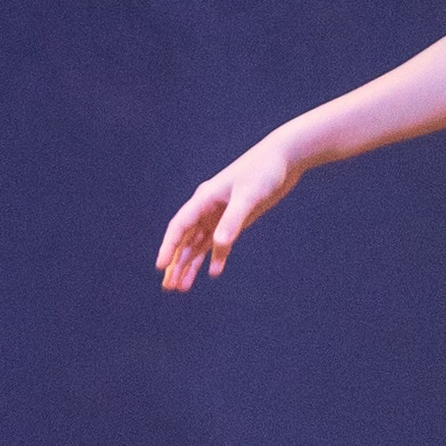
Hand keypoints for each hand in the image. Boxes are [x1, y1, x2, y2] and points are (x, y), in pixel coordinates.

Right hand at [158, 139, 300, 289]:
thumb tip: (218, 244)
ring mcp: (221, 214)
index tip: (160, 266)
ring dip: (191, 264)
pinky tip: (213, 272)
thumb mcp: (248, 196)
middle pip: (186, 239)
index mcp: (204, 198)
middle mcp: (208, 207)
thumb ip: (232, 221)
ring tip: (182, 287)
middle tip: (169, 286)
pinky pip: (220, 243)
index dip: (169, 246)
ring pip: (200, 244)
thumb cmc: (264, 172)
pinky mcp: (236, 219)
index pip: (180, 226)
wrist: (284, 158)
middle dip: (177, 262)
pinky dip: (216, 257)